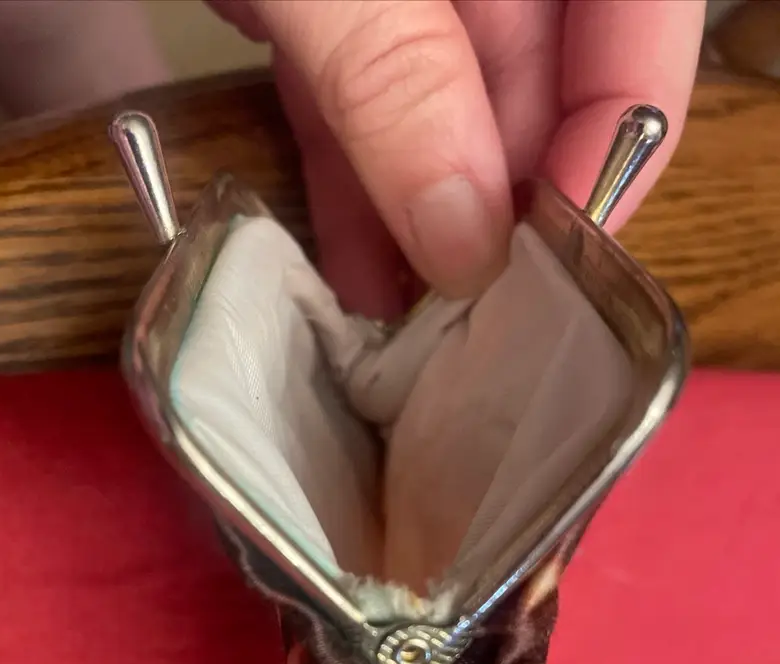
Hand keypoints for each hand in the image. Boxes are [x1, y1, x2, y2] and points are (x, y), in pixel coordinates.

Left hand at [213, 0, 704, 318]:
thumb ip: (398, 73)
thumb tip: (465, 236)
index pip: (639, 21)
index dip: (619, 140)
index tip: (567, 259)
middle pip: (542, 81)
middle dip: (511, 209)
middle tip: (481, 326)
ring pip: (448, 110)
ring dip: (428, 225)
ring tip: (414, 333)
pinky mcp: (321, 8)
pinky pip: (360, 107)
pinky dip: (354, 192)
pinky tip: (357, 277)